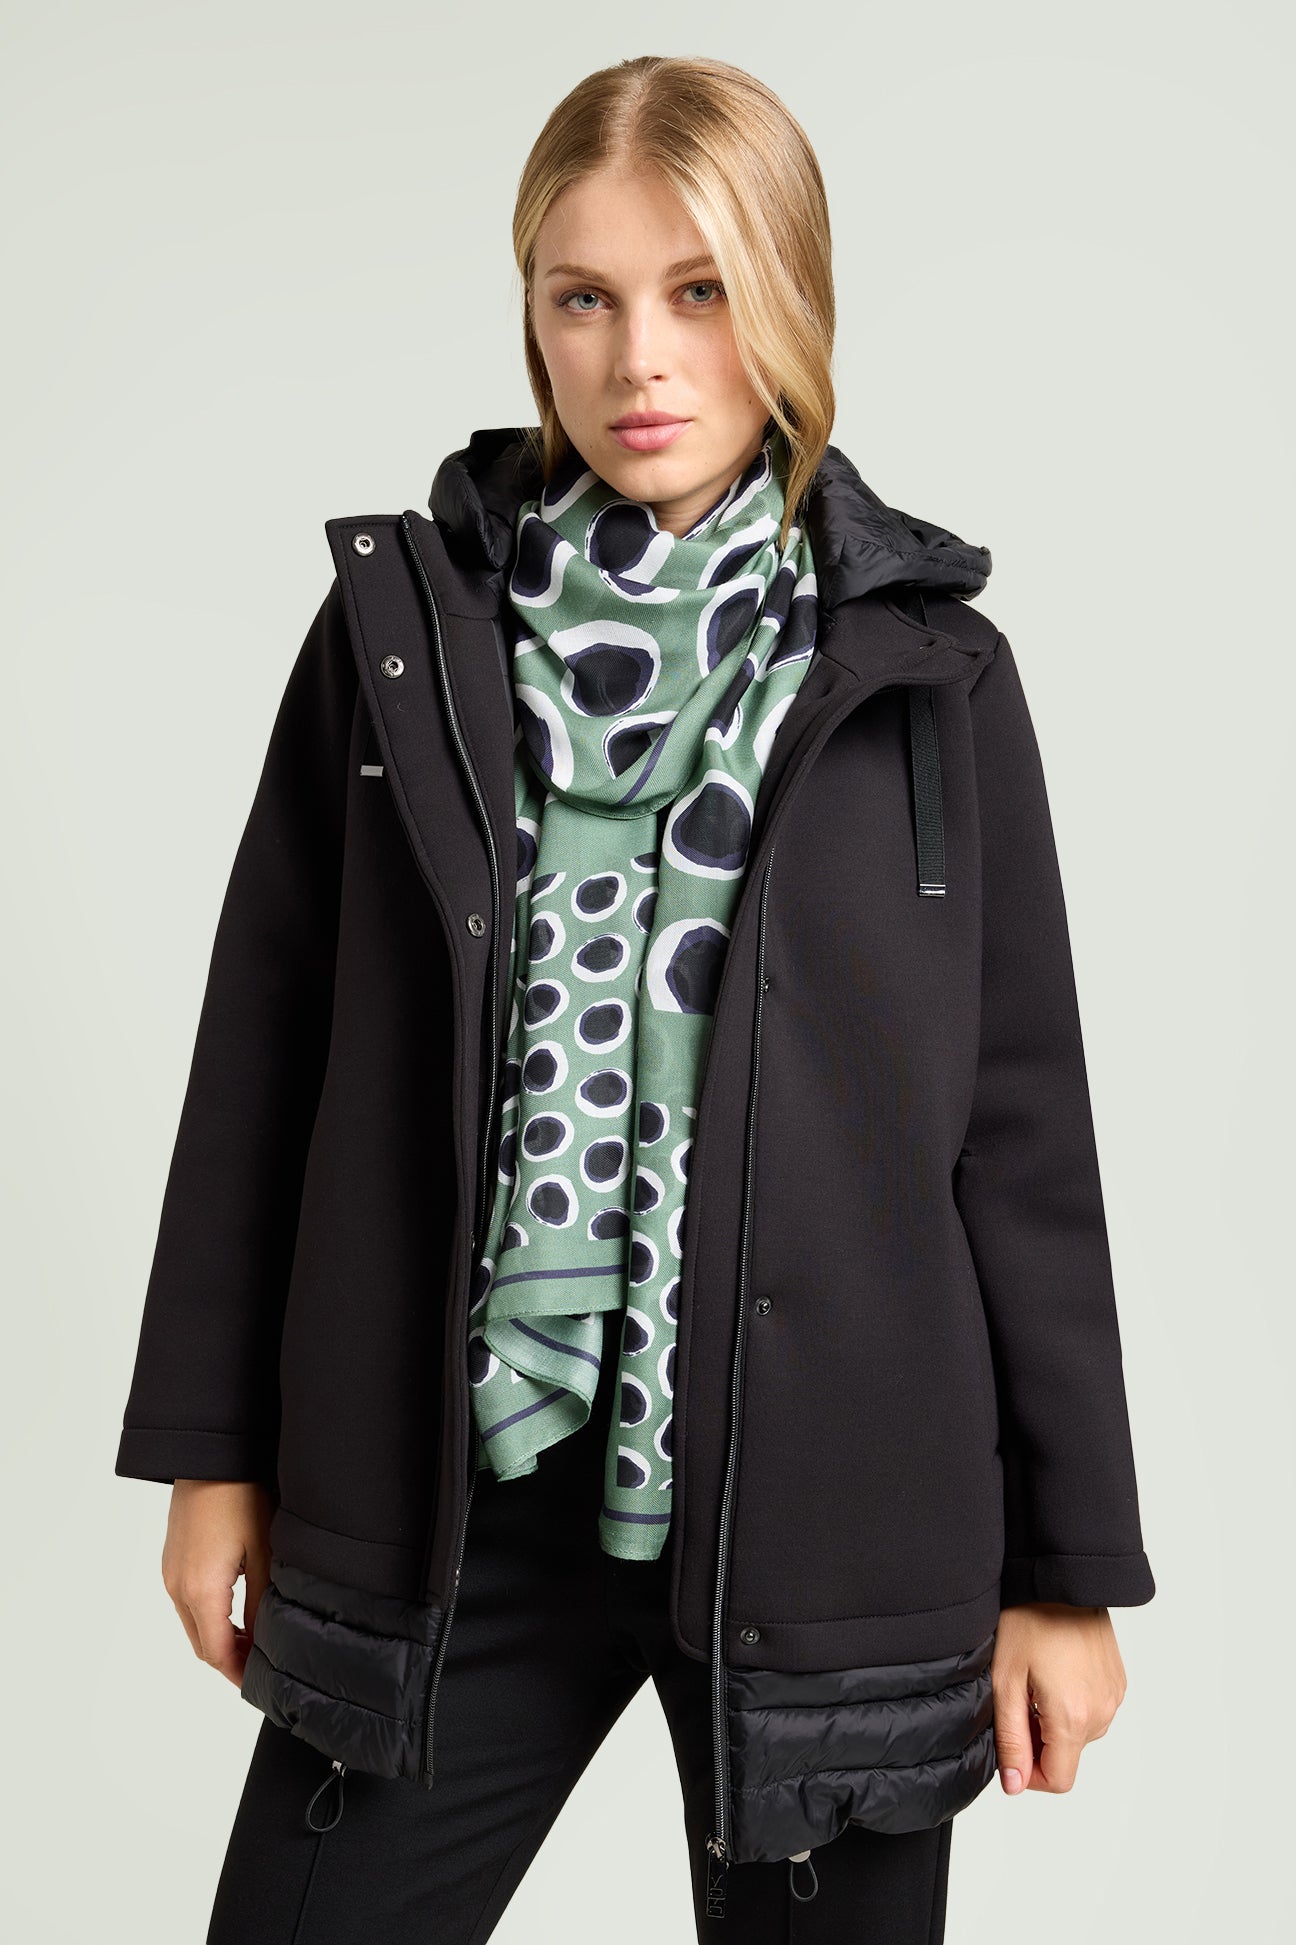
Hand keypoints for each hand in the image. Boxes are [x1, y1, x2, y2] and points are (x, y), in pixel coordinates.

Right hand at [161, 1480, 272, 1686]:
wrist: (210, 1456)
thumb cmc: (240, 1496)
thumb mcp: (263, 1552)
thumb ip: (261, 1603)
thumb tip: (261, 1642)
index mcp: (201, 1590)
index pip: (216, 1652)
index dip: (237, 1673)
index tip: (259, 1683)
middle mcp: (177, 1587)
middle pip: (200, 1644)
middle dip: (228, 1660)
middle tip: (261, 1665)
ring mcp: (170, 1573)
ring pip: (192, 1624)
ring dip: (218, 1639)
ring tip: (253, 1640)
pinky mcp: (171, 1560)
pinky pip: (186, 1602)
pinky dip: (208, 1617)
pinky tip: (235, 1611)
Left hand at [991, 1602, 1127, 1794]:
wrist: (1062, 1578)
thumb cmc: (1029, 1620)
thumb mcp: (1006, 1681)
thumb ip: (1011, 1739)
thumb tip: (1014, 1785)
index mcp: (1074, 1718)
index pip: (1058, 1781)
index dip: (1028, 1773)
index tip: (1011, 1743)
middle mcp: (1103, 1712)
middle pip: (1067, 1755)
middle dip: (1038, 1739)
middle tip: (1018, 1696)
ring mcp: (1114, 1696)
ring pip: (1079, 1733)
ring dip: (1054, 1720)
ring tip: (1036, 1679)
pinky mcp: (1117, 1681)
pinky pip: (1093, 1710)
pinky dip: (1071, 1703)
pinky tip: (1055, 1670)